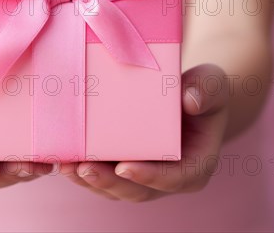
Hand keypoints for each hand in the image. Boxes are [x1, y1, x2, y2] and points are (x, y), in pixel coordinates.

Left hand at [60, 64, 228, 201]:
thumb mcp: (212, 83)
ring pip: (114, 188)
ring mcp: (143, 176)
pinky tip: (61, 158)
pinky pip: (101, 177)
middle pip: (136, 191)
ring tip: (65, 164)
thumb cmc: (200, 89)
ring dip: (88, 180)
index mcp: (195, 164)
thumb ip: (207, 89)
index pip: (174, 178)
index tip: (125, 166)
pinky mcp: (122, 168)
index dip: (149, 177)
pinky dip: (81, 172)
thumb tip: (190, 101)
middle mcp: (167, 178)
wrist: (185, 94)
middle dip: (108, 181)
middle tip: (83, 167)